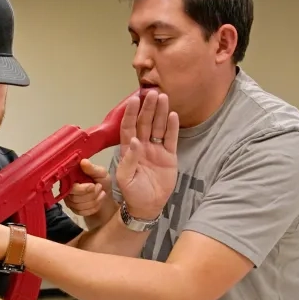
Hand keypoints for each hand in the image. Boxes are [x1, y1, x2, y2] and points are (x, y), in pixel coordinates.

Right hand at [64, 159, 110, 216]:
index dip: (82, 189)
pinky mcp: (75, 210)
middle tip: (100, 187)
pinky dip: (94, 208)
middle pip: (75, 198)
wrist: (107, 197)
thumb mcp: (101, 173)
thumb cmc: (102, 182)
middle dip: (91, 194)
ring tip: (101, 193)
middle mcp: (68, 190)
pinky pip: (82, 212)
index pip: (71, 187)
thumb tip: (83, 161)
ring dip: (94, 201)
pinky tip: (99, 201)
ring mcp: (70, 201)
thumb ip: (92, 168)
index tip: (93, 185)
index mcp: (71, 178)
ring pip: (79, 206)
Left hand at [116, 90, 178, 219]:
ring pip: (158, 127)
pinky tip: (173, 115)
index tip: (134, 100)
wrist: (148, 206)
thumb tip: (135, 142)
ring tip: (163, 97)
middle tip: (152, 92)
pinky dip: (172, 127)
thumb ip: (130, 159)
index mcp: (129, 150)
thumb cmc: (133, 193)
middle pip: (145, 122)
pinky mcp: (169, 156)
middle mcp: (142, 146)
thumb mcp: (125, 178)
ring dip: (160, 113)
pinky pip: (170, 139)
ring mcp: (156, 150)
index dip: (131, 113)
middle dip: (148, 107)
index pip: (129, 127)